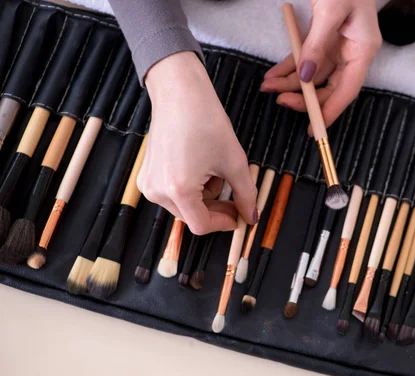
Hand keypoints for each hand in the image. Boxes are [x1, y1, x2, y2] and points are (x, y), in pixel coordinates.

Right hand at [140, 51, 257, 234]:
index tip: (239, 216)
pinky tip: (199, 165)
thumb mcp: (234, 161)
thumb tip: (251, 217)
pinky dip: (190, 187)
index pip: (202, 225)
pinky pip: (172, 193)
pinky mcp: (146, 176)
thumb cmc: (206, 122)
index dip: (224, 223)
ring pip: (184, 206)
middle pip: (192, 217)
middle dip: (216, 207)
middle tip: (236, 195)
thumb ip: (245, 195)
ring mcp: (148, 184)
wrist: (179, 93)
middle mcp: (157, 192)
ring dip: (204, 196)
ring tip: (214, 168)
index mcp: (179, 191)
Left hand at [261, 0, 380, 130]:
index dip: (331, 112)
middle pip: (329, 87)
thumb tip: (307, 77)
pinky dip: (288, 68)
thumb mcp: (331, 10)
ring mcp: (336, 47)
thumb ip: (318, 45)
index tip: (313, 128)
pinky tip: (272, 75)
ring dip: (290, 83)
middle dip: (304, 97)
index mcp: (362, 50)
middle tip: (280, 100)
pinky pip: (305, 60)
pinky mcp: (322, 40)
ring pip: (313, 76)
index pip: (348, 90)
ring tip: (267, 86)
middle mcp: (351, 52)